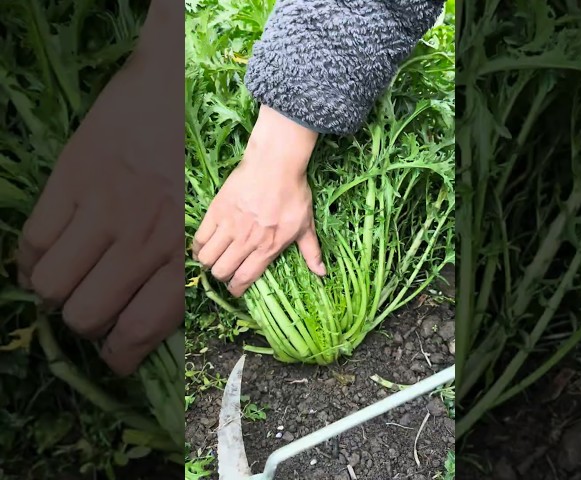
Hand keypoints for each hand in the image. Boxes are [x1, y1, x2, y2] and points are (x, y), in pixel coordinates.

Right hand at [16, 0, 182, 375]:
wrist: (167, 92)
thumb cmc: (187, 164)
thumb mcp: (194, 222)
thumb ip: (173, 268)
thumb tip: (143, 315)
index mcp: (181, 253)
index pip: (142, 328)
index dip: (120, 356)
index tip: (113, 358)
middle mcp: (145, 240)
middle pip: (89, 316)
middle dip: (85, 324)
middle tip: (89, 308)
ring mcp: (105, 212)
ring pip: (55, 288)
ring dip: (54, 294)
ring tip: (64, 281)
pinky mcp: (72, 184)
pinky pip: (34, 245)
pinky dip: (31, 262)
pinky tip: (45, 256)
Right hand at [192, 105, 325, 296]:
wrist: (275, 163)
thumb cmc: (294, 193)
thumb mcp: (306, 224)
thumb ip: (311, 251)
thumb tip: (322, 273)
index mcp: (268, 247)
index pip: (245, 278)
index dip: (236, 289)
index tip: (235, 290)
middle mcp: (246, 241)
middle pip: (222, 271)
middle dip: (222, 276)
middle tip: (225, 271)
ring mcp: (229, 226)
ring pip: (208, 258)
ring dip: (208, 263)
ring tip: (212, 260)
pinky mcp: (216, 211)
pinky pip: (200, 237)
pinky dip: (198, 247)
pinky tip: (202, 247)